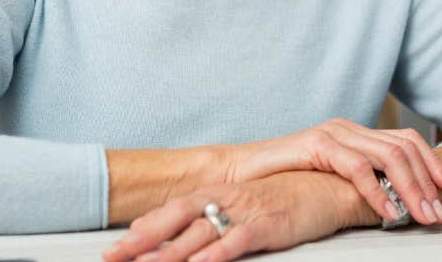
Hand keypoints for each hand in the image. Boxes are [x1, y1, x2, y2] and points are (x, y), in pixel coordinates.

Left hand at [102, 171, 365, 261]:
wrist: (329, 187)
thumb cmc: (285, 200)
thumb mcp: (243, 207)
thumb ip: (213, 221)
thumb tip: (181, 241)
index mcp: (217, 194)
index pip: (171, 211)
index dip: (141, 230)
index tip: (113, 249)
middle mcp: (227, 199)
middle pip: (177, 218)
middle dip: (143, 240)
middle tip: (113, 257)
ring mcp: (247, 210)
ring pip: (202, 231)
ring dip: (172, 251)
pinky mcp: (270, 222)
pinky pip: (240, 238)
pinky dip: (219, 251)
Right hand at [230, 119, 441, 224]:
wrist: (239, 175)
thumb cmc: (284, 182)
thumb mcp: (330, 181)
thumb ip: (360, 183)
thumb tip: (398, 202)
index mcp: (356, 134)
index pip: (406, 141)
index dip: (432, 163)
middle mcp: (349, 128)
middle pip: (404, 148)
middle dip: (428, 180)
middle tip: (440, 211)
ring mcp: (334, 133)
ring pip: (388, 156)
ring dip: (410, 188)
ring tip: (421, 215)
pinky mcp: (317, 144)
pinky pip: (357, 167)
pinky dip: (377, 190)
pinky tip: (387, 211)